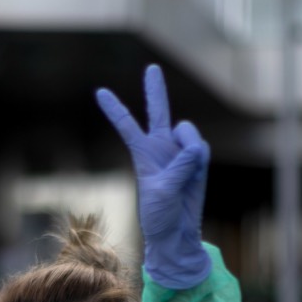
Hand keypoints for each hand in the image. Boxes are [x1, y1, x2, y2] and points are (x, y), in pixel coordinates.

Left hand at [97, 64, 211, 289]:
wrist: (177, 233)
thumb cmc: (159, 216)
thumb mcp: (162, 192)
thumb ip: (179, 167)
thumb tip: (195, 147)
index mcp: (143, 153)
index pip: (127, 125)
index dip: (115, 109)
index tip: (100, 92)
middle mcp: (161, 148)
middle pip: (157, 112)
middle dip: (155, 90)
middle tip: (151, 68)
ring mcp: (180, 153)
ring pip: (187, 131)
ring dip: (188, 142)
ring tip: (187, 168)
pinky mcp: (197, 162)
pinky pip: (201, 147)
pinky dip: (199, 157)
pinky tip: (196, 173)